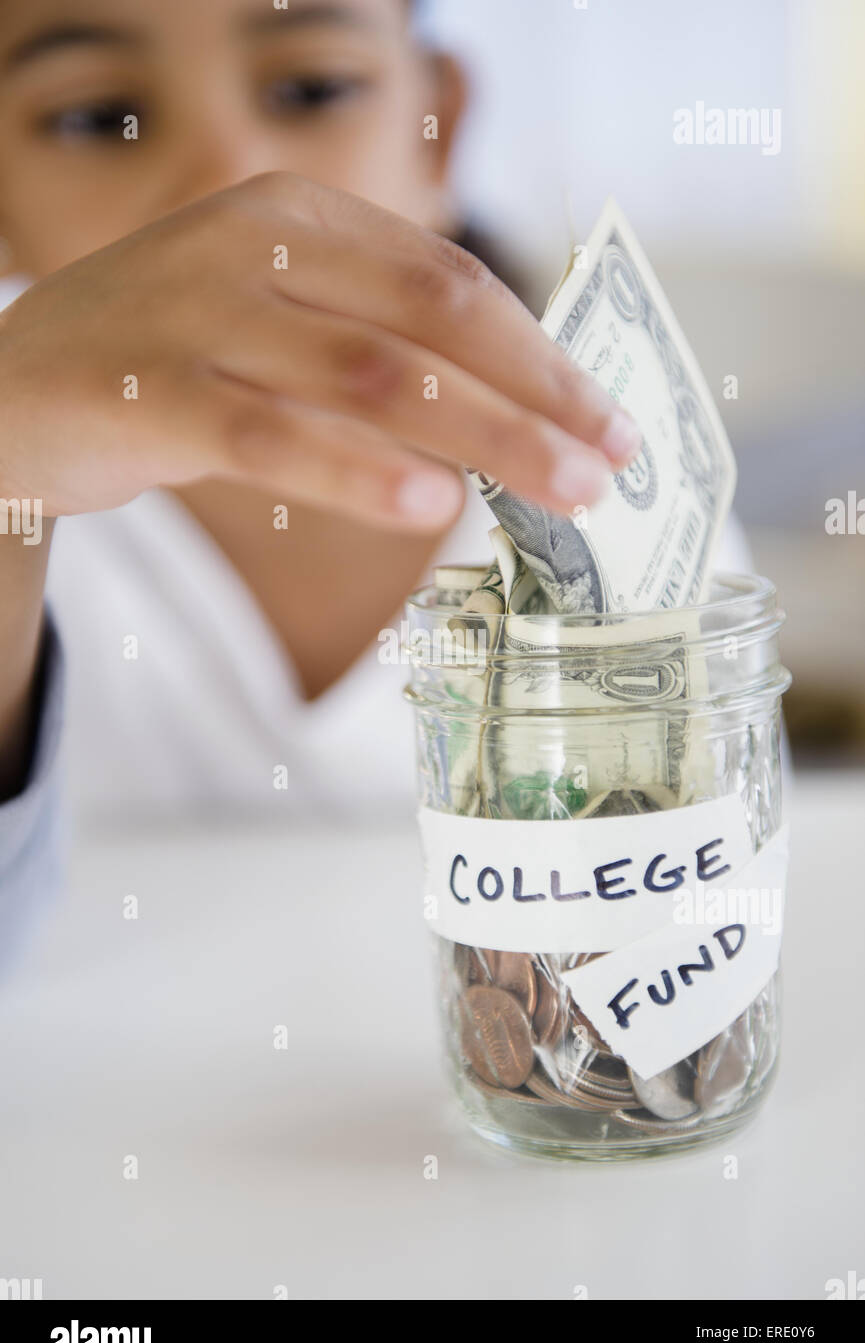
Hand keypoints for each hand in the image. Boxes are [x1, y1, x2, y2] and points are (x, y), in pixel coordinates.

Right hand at [0, 172, 639, 531]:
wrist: (10, 386)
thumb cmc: (167, 361)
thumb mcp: (272, 322)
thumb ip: (369, 350)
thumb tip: (507, 421)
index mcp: (298, 217)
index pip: (449, 280)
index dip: (541, 352)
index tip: (606, 417)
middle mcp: (256, 245)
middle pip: (432, 321)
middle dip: (535, 398)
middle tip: (607, 467)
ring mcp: (199, 313)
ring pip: (372, 377)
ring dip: (482, 439)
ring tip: (556, 495)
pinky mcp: (149, 392)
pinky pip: (273, 435)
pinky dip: (359, 472)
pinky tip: (429, 508)